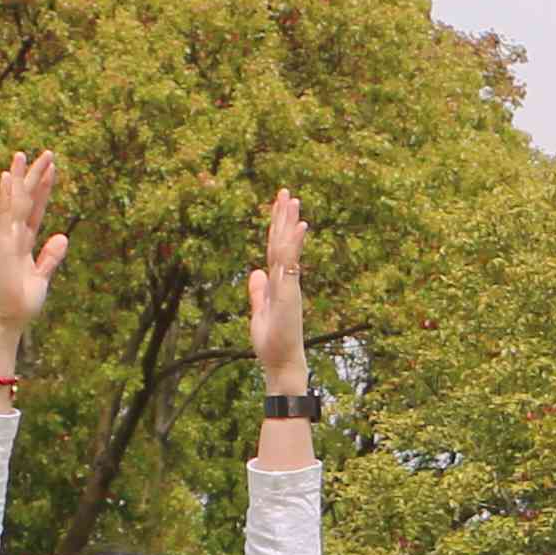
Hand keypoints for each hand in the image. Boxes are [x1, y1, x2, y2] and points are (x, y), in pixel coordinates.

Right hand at [0, 151, 68, 391]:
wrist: (7, 320)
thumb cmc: (21, 302)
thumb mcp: (42, 277)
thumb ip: (51, 257)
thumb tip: (63, 237)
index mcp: (24, 243)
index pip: (35, 210)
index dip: (44, 190)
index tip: (52, 169)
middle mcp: (14, 236)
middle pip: (25, 200)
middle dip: (35, 177)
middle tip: (46, 152)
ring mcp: (7, 239)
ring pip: (14, 203)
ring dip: (19, 179)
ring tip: (22, 154)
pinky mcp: (3, 246)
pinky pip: (6, 217)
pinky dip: (7, 197)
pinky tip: (8, 178)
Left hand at [244, 190, 309, 392]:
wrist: (282, 363)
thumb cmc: (273, 343)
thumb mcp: (259, 312)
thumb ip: (258, 291)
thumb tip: (254, 272)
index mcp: (278, 283)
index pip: (276, 249)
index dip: (276, 227)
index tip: (278, 205)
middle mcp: (286, 280)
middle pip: (283, 243)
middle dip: (283, 217)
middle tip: (285, 191)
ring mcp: (289, 285)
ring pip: (288, 248)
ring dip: (290, 223)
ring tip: (292, 199)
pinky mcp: (290, 293)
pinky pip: (291, 264)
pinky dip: (295, 244)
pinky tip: (300, 227)